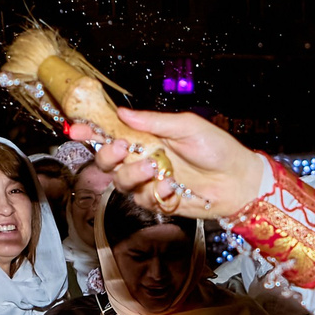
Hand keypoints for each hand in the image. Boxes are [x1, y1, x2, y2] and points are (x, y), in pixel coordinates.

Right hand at [73, 108, 267, 220]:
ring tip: (155, 168)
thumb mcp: (187, 126)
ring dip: (133, 175)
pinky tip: (173, 188)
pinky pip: (143, 200)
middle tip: (123, 149)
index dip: (91, 132)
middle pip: (106, 161)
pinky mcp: (158, 202)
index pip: (111, 133)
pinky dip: (155, 194)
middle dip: (107, 155)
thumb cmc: (217, 148)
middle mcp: (142, 159)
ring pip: (121, 183)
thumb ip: (154, 121)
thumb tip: (123, 113)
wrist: (237, 179)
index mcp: (146, 137)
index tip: (76, 128)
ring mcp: (149, 182)